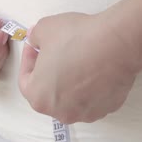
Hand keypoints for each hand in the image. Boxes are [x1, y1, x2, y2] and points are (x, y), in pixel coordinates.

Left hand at [18, 12, 141, 123]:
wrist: (116, 44)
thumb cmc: (77, 38)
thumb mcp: (45, 28)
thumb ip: (35, 36)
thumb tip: (36, 39)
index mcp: (39, 97)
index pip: (26, 80)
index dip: (29, 59)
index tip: (36, 46)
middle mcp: (61, 112)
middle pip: (50, 93)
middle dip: (51, 73)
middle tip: (56, 53)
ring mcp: (87, 113)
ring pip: (73, 97)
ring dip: (72, 81)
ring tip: (79, 59)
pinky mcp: (108, 107)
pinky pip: (95, 96)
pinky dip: (93, 84)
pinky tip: (97, 66)